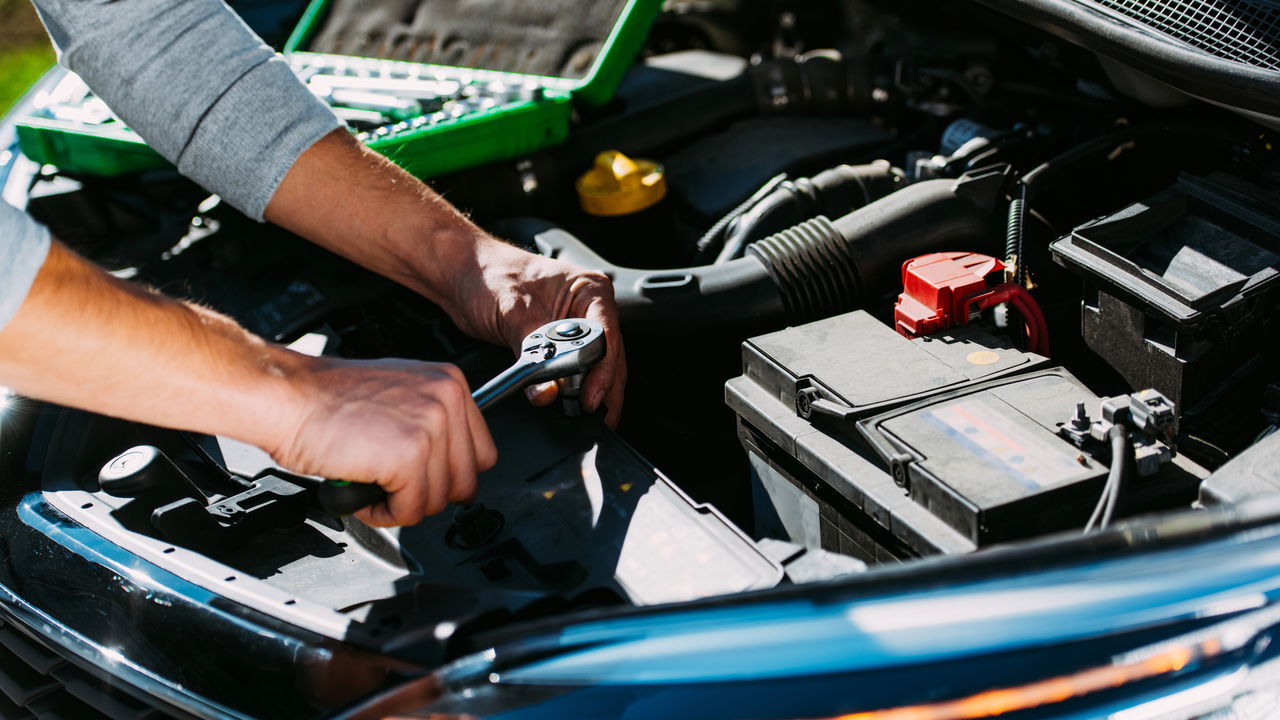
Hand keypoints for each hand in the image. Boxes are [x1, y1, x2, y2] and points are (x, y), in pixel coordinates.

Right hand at [270, 355, 496, 526]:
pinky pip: (411, 511)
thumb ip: (432, 421)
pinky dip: (384, 514)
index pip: (483, 453)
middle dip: (427, 493)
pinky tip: (363, 490)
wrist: (287, 396)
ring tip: (373, 483)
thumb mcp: (399, 394)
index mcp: (450, 383)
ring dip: (402, 504)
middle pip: (466, 481)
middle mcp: (447, 400)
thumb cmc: (327, 399)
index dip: (450, 475)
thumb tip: (450, 459)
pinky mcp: (409, 457)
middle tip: (394, 485)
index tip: (427, 478)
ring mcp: (431, 428)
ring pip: (438, 500)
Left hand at [448, 240, 626, 426]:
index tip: (590, 396)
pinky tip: (566, 404)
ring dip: (587, 391)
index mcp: (589, 290)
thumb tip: (547, 392)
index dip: (602, 370)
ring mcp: (574, 328)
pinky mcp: (558, 345)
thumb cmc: (490, 274)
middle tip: (591, 412)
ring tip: (582, 413)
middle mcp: (588, 309)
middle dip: (601, 387)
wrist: (462, 274)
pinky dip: (568, 389)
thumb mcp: (515, 315)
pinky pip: (571, 372)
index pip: (607, 337)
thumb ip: (533, 357)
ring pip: (594, 368)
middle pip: (608, 357)